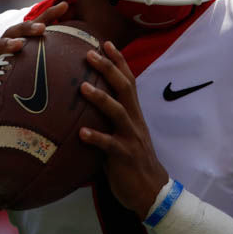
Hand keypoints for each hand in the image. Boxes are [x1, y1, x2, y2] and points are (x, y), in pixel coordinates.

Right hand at [0, 1, 69, 135]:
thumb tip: (85, 71)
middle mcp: (0, 54)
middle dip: (27, 28)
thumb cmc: (7, 98)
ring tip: (19, 45)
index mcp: (16, 51)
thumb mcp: (30, 84)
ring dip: (6, 44)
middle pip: (12, 33)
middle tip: (42, 28)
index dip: (49, 16)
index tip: (66, 6)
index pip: (33, 29)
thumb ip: (51, 73)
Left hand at [79, 42, 169, 216]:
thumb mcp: (122, 134)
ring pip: (117, 111)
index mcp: (134, 113)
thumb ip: (108, 120)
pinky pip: (110, 145)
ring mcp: (131, 137)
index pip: (128, 80)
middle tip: (89, 53)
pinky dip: (96, 137)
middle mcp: (134, 120)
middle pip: (124, 87)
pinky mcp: (125, 156)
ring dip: (100, 98)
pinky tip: (81, 133)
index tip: (105, 42)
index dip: (118, 61)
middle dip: (108, 69)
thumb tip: (81, 109)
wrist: (151, 191)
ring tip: (82, 87)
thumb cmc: (131, 161)